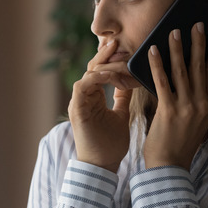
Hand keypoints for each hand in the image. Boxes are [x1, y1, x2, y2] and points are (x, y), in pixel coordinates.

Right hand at [68, 40, 139, 171]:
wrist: (102, 166)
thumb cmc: (111, 144)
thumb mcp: (121, 114)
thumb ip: (122, 97)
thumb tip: (130, 81)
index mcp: (94, 96)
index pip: (101, 70)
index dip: (112, 59)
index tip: (127, 49)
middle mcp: (84, 96)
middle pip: (93, 67)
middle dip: (106, 54)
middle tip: (119, 41)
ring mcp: (79, 102)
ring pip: (88, 73)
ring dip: (104, 65)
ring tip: (119, 57)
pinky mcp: (77, 109)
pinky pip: (82, 86)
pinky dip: (95, 78)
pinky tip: (110, 74)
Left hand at [144, 23, 207, 168]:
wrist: (169, 165)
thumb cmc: (181, 142)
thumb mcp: (199, 121)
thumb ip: (200, 101)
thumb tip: (196, 78)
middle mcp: (203, 104)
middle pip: (201, 67)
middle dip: (199, 43)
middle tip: (197, 24)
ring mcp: (187, 107)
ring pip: (182, 70)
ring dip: (178, 48)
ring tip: (174, 31)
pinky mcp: (169, 110)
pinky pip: (162, 81)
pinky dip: (157, 64)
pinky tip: (153, 50)